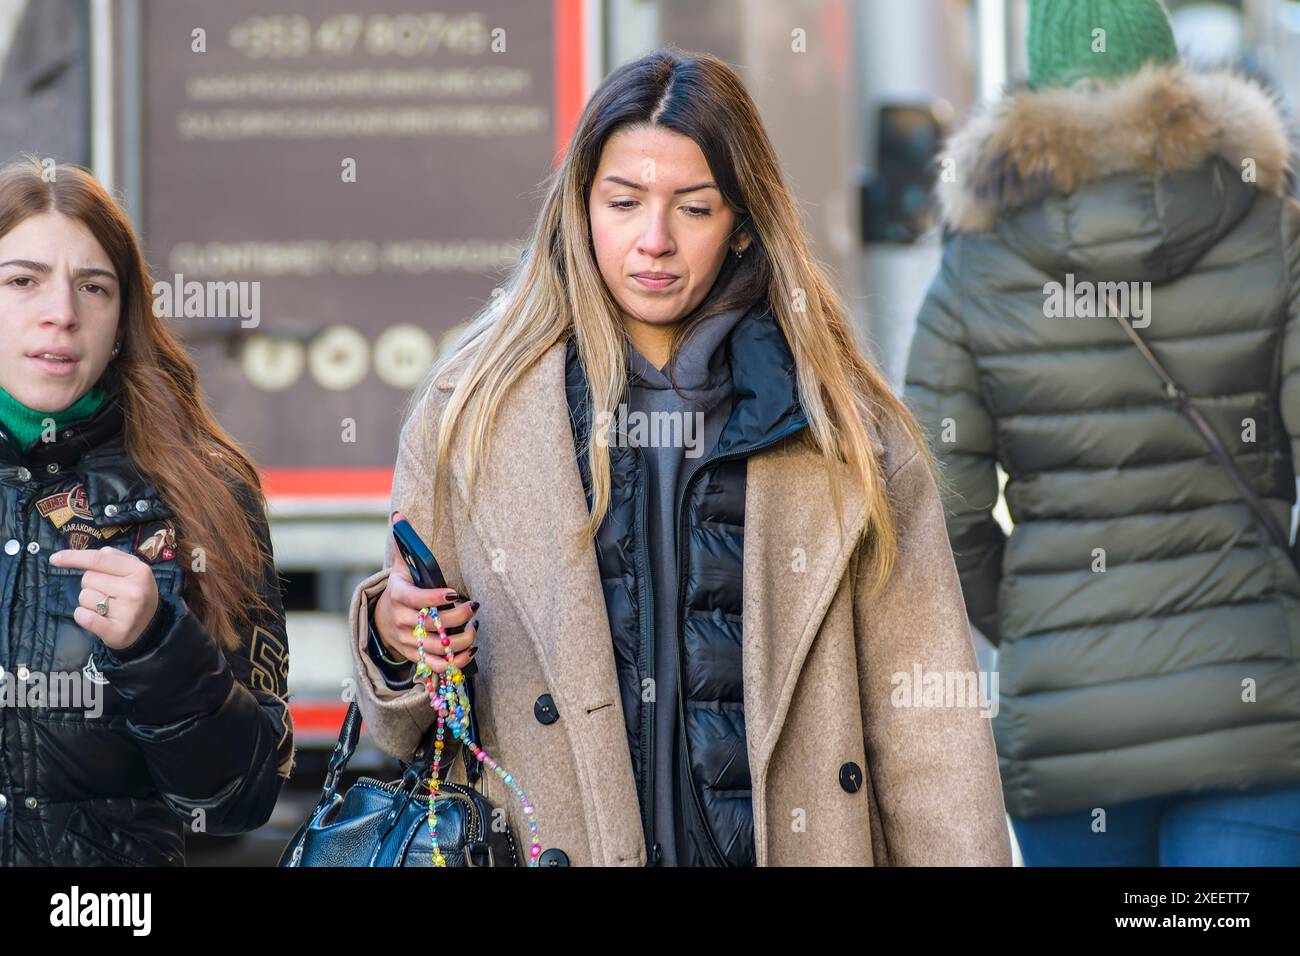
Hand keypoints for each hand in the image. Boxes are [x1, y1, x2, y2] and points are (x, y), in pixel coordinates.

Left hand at [49, 547, 160, 651]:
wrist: (152, 626)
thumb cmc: (136, 593)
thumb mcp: (133, 570)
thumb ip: (113, 558)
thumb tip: (86, 554)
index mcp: (139, 570)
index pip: (98, 559)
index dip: (74, 557)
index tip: (54, 558)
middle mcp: (134, 590)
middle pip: (88, 578)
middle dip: (90, 584)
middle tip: (107, 592)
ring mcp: (127, 612)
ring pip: (84, 597)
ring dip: (88, 602)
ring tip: (105, 607)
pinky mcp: (117, 631)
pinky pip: (83, 617)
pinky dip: (82, 616)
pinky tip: (96, 617)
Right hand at [374, 513, 477, 673]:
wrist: (384, 617)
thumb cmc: (403, 587)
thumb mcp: (401, 566)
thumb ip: (404, 545)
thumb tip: (399, 517)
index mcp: (398, 594)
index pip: (416, 599)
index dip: (435, 598)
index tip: (455, 593)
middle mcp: (400, 620)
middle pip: (431, 624)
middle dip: (458, 617)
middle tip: (474, 607)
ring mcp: (408, 640)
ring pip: (436, 647)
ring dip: (461, 640)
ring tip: (475, 628)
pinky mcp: (416, 656)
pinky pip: (437, 665)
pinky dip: (456, 662)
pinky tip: (471, 649)